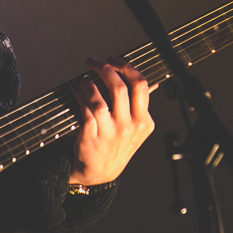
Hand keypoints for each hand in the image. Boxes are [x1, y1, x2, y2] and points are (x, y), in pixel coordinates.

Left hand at [70, 56, 155, 186]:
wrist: (100, 171)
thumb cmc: (117, 144)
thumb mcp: (137, 128)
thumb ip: (141, 105)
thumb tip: (153, 84)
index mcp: (143, 121)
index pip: (140, 85)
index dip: (126, 67)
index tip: (114, 60)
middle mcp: (129, 127)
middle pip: (120, 88)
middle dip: (105, 69)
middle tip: (94, 62)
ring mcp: (111, 133)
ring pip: (100, 100)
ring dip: (88, 85)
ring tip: (84, 82)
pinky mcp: (92, 137)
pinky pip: (85, 110)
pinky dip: (81, 98)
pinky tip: (79, 94)